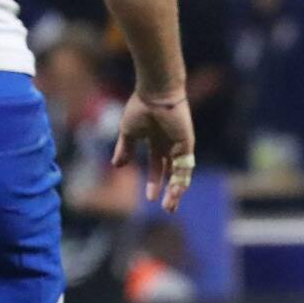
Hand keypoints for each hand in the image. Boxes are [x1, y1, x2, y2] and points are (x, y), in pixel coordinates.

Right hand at [112, 91, 194, 211]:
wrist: (155, 94)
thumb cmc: (141, 108)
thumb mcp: (128, 132)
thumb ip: (124, 149)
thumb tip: (116, 166)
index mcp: (156, 141)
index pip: (157, 166)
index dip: (153, 181)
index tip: (149, 198)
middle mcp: (169, 145)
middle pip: (171, 173)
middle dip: (168, 191)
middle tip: (167, 208)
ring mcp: (179, 145)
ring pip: (179, 174)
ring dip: (175, 191)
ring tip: (169, 207)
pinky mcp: (187, 145)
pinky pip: (185, 167)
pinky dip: (180, 181)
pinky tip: (175, 193)